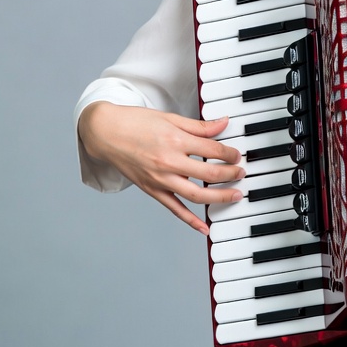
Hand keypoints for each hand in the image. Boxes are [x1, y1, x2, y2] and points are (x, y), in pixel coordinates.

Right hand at [78, 102, 243, 233]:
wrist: (106, 133)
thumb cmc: (137, 122)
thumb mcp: (171, 118)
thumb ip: (199, 126)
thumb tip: (223, 123)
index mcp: (175, 140)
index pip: (212, 150)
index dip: (230, 154)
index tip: (237, 155)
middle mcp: (168, 162)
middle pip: (208, 173)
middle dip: (230, 174)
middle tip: (241, 173)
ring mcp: (159, 179)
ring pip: (195, 194)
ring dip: (219, 197)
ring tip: (235, 196)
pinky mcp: (152, 190)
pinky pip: (174, 208)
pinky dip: (190, 220)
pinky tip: (205, 227)